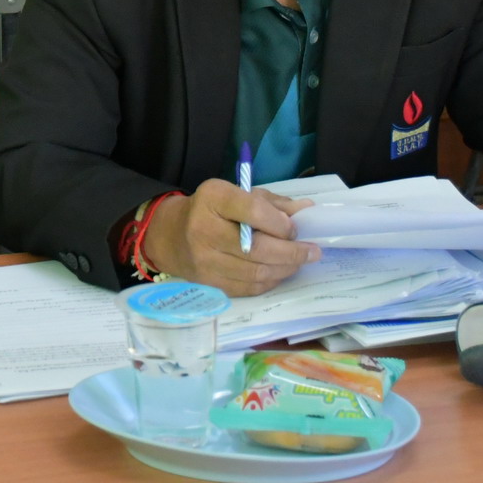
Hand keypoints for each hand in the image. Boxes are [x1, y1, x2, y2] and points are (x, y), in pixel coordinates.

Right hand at [138, 179, 319, 296]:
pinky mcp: (208, 283)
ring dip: (285, 269)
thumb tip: (307, 210)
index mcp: (213, 198)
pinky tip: (279, 272)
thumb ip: (272, 203)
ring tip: (299, 262)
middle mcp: (204, 229)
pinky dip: (269, 282)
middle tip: (312, 251)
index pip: (253, 210)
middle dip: (292, 252)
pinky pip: (248, 288)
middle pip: (258, 248)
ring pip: (256, 272)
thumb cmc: (211, 210)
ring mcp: (204, 261)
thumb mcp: (237, 194)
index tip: (295, 228)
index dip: (280, 223)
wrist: (170, 235)